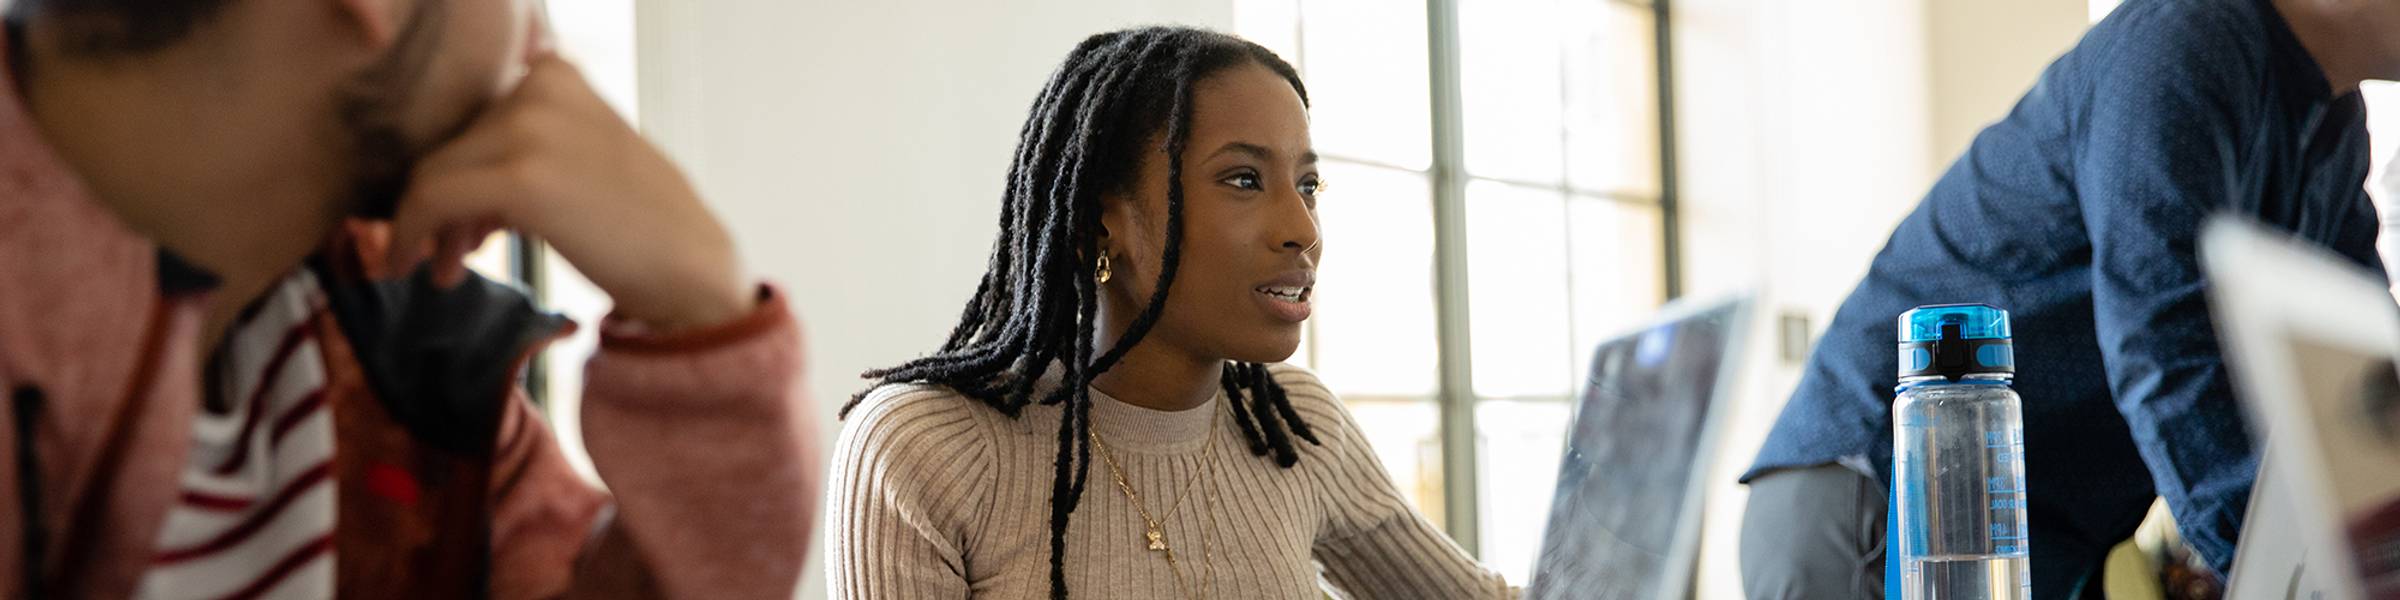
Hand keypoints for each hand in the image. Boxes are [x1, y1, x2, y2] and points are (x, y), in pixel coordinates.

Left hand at [387, 56, 750, 332]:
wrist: (693, 267)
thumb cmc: (642, 224)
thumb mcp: (584, 153)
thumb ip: (526, 145)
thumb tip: (449, 181)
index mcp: (556, 73)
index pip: (472, 119)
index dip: (459, 171)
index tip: (463, 218)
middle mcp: (540, 86)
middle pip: (450, 146)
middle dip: (442, 206)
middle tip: (451, 256)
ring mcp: (529, 128)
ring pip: (434, 174)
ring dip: (430, 228)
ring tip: (443, 270)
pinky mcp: (519, 178)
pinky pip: (431, 200)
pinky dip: (411, 234)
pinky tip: (416, 268)